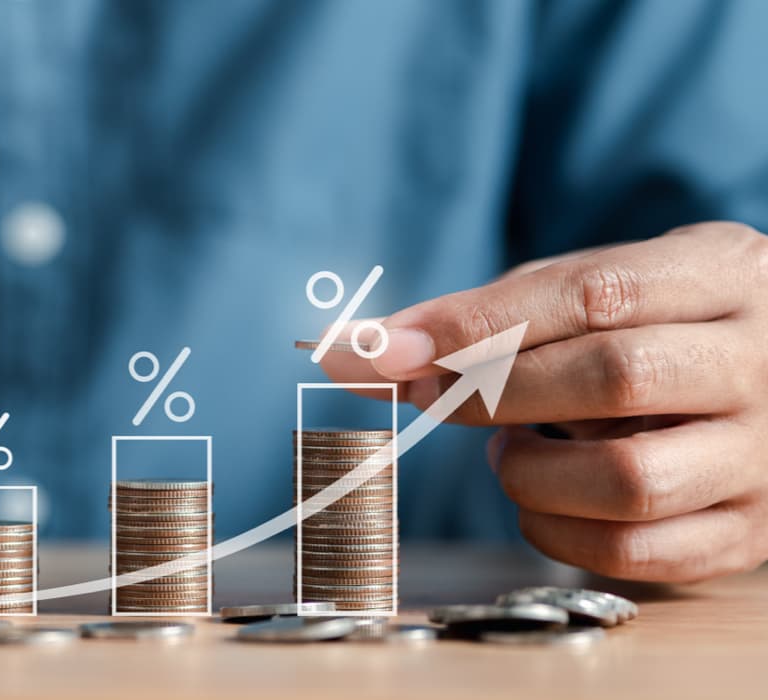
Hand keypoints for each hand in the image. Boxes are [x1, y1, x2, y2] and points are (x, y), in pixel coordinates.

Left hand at [322, 222, 767, 582]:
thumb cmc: (658, 325)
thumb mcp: (600, 288)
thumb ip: (494, 312)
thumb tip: (364, 353)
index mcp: (724, 274)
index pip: (592, 294)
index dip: (476, 324)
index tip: (385, 349)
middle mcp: (759, 363)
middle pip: (614, 378)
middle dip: (493, 392)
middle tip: (436, 397)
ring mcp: (763, 456)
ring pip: (628, 481)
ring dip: (532, 473)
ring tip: (510, 450)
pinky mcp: (750, 532)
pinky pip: (639, 553)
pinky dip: (559, 534)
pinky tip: (544, 502)